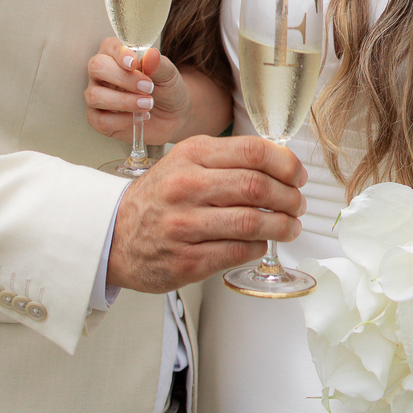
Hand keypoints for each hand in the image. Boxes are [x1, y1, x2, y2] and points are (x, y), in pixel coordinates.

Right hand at [85, 38, 190, 146]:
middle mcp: (100, 72)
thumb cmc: (165, 88)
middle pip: (96, 67)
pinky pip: (100, 121)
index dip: (120, 54)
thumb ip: (159, 64)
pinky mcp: (97, 119)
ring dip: (124, 101)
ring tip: (148, 104)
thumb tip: (151, 54)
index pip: (110, 47)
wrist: (172, 116)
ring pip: (95, 96)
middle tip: (148, 87)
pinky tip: (141, 117)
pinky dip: (123, 121)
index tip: (134, 63)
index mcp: (115, 53)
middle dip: (123, 78)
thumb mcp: (168, 74)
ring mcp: (96, 95)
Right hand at [106, 134, 307, 293]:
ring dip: (282, 226)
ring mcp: (185, 225)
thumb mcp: (184, 161)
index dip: (286, 164)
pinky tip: (261, 243)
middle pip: (257, 187)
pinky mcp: (187, 260)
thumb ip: (226, 159)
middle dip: (289, 198)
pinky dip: (259, 247)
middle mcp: (187, 187)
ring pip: (252, 223)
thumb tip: (279, 164)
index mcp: (191, 155)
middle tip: (298, 204)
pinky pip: (238, 252)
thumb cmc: (158, 197)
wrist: (114, 234)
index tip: (298, 175)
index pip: (252, 151)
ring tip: (290, 227)